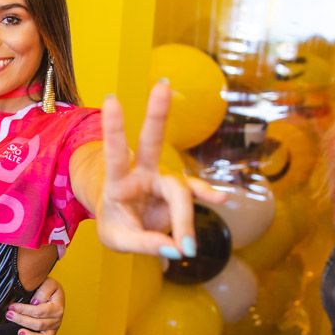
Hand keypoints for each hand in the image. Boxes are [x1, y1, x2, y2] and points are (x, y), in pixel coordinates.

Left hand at [7, 277, 64, 334]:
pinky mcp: (50, 334)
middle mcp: (57, 320)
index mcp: (57, 307)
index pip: (39, 311)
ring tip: (19, 332)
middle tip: (9, 315)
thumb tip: (35, 302)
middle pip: (38, 324)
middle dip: (21, 320)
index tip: (12, 307)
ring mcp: (54, 328)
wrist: (56, 294)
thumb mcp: (49, 283)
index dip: (24, 310)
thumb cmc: (51, 289)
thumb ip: (43, 291)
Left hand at [96, 80, 226, 258]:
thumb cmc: (117, 224)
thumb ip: (144, 243)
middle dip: (157, 114)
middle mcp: (141, 173)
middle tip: (162, 86)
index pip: (114, 153)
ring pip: (180, 189)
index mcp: (117, 181)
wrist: (125, 223)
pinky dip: (207, 197)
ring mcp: (163, 181)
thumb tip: (176, 249)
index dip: (114, 128)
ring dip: (184, 217)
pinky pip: (196, 194)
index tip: (112, 100)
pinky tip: (221, 200)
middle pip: (151, 142)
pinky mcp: (178, 193)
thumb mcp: (118, 239)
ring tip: (186, 246)